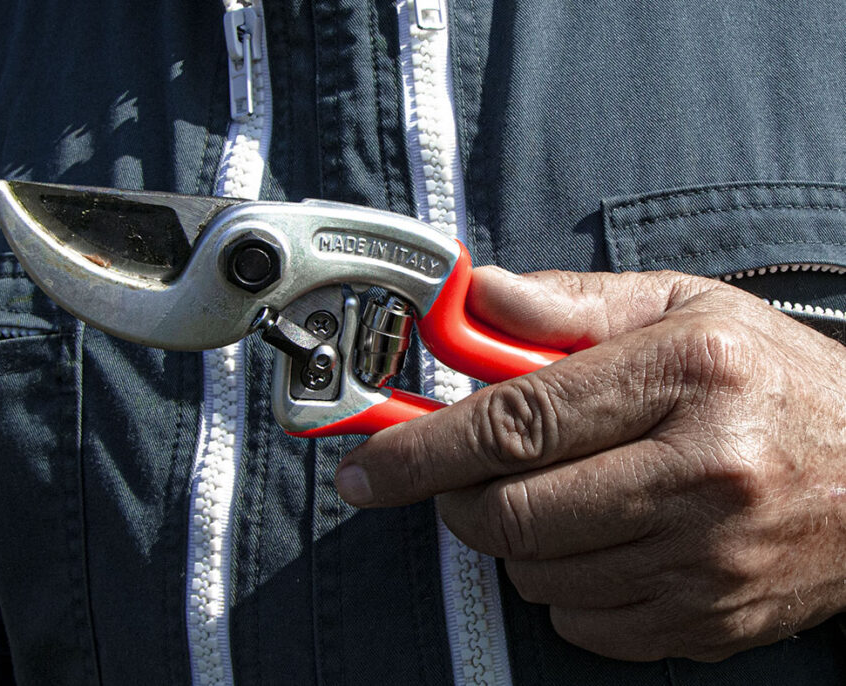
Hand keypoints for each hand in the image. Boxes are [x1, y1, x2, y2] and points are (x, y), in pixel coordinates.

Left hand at [335, 267, 845, 661]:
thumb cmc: (772, 379)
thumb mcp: (682, 308)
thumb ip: (569, 303)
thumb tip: (473, 298)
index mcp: (687, 377)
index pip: (516, 420)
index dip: (421, 447)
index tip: (365, 466)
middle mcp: (701, 476)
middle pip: (512, 511)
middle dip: (459, 496)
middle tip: (470, 470)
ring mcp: (707, 562)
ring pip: (536, 573)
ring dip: (516, 536)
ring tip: (563, 492)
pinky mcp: (708, 621)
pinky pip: (579, 621)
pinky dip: (562, 584)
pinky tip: (601, 539)